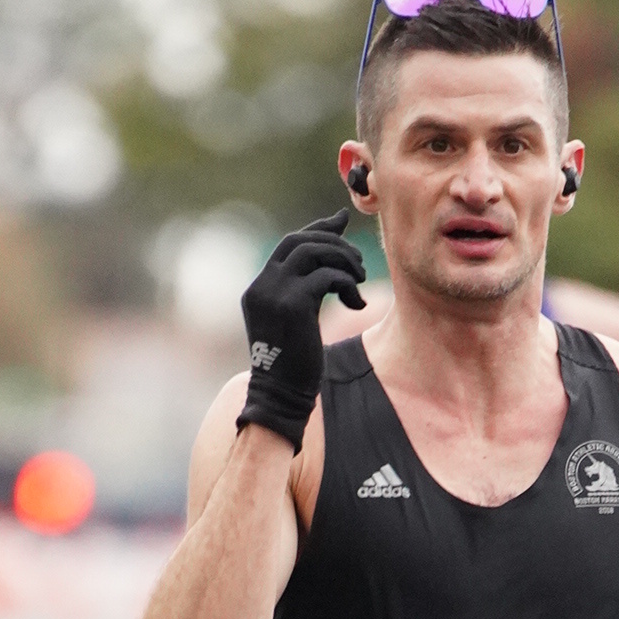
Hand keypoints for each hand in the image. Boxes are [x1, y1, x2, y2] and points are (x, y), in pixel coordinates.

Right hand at [236, 214, 366, 437]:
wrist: (281, 395)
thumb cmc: (294, 363)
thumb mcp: (296, 319)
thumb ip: (305, 289)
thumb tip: (330, 262)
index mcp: (259, 288)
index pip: (289, 244)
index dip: (318, 229)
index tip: (341, 222)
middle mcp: (262, 285)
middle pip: (300, 240)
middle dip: (335, 243)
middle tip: (358, 262)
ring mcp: (274, 292)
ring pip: (314, 252)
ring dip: (344, 260)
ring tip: (360, 280)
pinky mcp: (293, 304)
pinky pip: (327, 277)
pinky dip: (348, 283)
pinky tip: (356, 302)